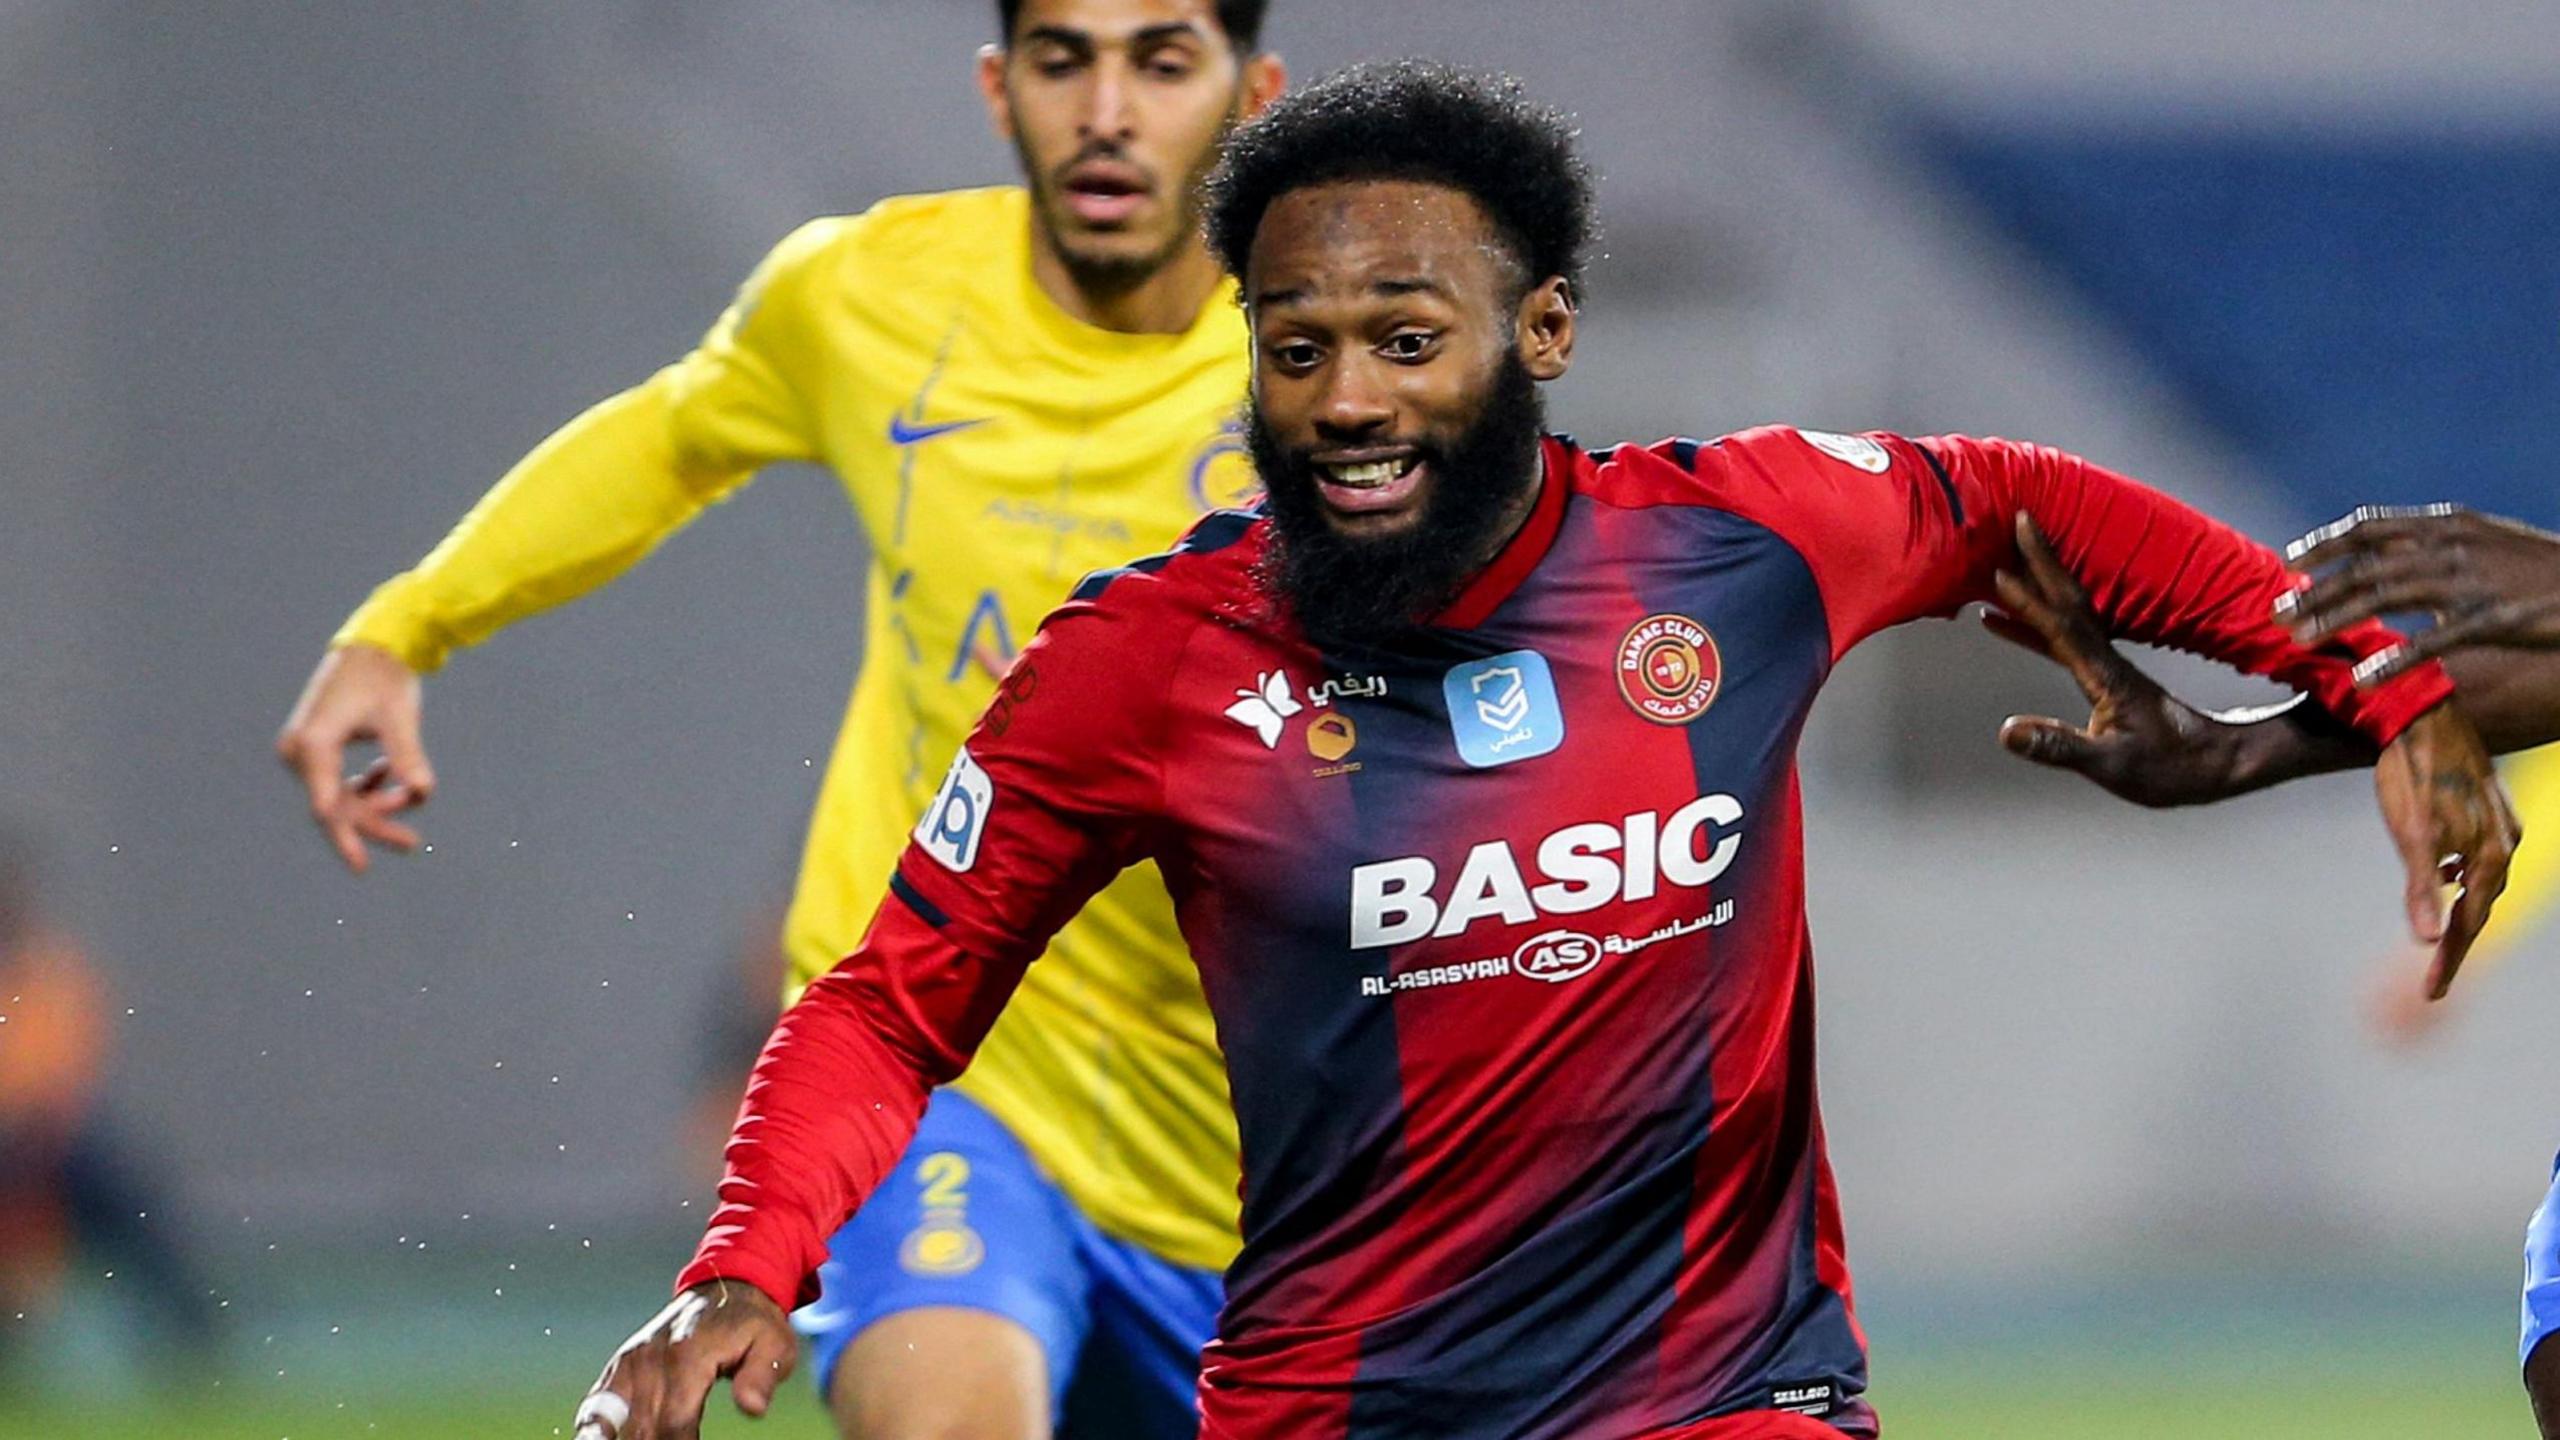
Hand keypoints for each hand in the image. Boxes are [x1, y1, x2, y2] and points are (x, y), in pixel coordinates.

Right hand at [274, 643, 435, 871]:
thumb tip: (422, 792)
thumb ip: (407, 755)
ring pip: (340, 796)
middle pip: (336, 806)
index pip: (328, 804)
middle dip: (374, 823)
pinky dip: (367, 786)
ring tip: (411, 801)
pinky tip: (391, 774)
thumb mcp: (399, 718)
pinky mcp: (317, 748)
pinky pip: (339, 782)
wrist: (372, 645)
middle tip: (411, 843)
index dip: (346, 837)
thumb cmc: (384, 677)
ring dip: (374, 804)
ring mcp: (306, 751)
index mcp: (313, 743)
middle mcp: (300, 750)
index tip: (361, 864)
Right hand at [574, 1280, 795, 1439]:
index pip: (675, 1424)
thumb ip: (761, 1377)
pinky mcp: (619, 1367)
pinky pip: (595, 1408)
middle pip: (643, 1430)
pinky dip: (592, 1432)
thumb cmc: (754, 1324)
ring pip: (614, 1424)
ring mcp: (629, 1363)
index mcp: (687, 1358)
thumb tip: (752, 1408)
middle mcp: (650, 1361)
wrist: (727, 1288)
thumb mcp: (774, 1345)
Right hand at [1984, 513, 2271, 806]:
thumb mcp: (2113, 766)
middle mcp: (2106, 661)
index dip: (2030, 598)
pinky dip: (2035, 623)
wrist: (2222, 766)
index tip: (2003, 566)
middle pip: (2068, 601)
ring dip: (2037, 586)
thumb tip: (2008, 731)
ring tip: (2000, 566)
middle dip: (2043, 560)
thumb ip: (2060, 746)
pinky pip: (2064, 637)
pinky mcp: (2108, 677)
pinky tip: (2010, 625)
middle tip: (2022, 518)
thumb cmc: (2173, 770)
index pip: (2062, 626)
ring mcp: (2108, 666)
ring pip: (2066, 613)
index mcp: (2105, 676)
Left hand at [2281, 504, 2559, 681]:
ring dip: (2334, 619)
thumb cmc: (2544, 569)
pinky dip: (2393, 659)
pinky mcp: (2492, 619)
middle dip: (2314, 589)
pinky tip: (2363, 680)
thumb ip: (2438, 545)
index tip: (2289, 561)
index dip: (2325, 543)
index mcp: (2449, 523)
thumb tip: (2388, 554)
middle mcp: (2451, 545)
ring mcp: (2470, 580)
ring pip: (2384, 596)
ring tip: (2296, 641)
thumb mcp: (2488, 542)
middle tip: (2274, 613)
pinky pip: (2432, 641)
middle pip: (2365, 564)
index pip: (2370, 526)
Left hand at [2372, 703, 2518, 999]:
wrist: (2422, 716)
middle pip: (2480, 907)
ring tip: (2442, 936)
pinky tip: (2446, 874)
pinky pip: (2481, 855)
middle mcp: (2504, 843)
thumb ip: (2420, 888)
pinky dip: (2463, 876)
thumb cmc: (2411, 775)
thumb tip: (2425, 939)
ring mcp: (2499, 823)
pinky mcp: (2487, 805)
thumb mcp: (2411, 835)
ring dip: (2463, 909)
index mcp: (2489, 856)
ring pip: (2483, 880)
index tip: (2432, 993)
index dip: (2451, 961)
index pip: (2469, 924)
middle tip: (2436, 980)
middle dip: (2458, 944)